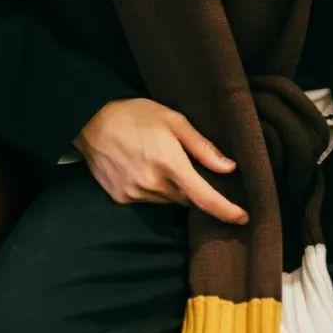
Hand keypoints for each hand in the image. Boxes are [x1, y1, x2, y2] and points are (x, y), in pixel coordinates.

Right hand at [73, 98, 248, 224]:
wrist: (90, 121)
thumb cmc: (135, 115)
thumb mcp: (173, 120)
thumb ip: (202, 147)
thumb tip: (229, 167)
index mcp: (169, 163)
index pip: (204, 197)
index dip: (226, 210)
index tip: (243, 217)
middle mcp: (153, 183)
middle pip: (187, 198)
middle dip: (193, 188)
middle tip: (185, 165)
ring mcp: (135, 193)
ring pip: (168, 200)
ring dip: (171, 188)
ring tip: (158, 160)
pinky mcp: (121, 198)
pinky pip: (147, 200)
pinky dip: (151, 189)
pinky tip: (141, 167)